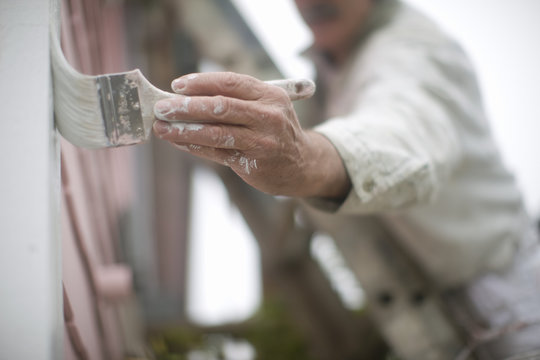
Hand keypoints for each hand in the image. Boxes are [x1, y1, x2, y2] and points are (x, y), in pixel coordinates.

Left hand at [152, 72, 349, 198]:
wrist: (303, 165)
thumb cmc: (277, 130)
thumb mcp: (268, 106)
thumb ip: (237, 99)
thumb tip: (188, 95)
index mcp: (271, 95)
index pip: (231, 82)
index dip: (201, 82)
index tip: (177, 86)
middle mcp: (268, 116)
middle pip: (221, 106)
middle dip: (186, 106)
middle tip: (162, 107)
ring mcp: (261, 141)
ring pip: (215, 133)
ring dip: (183, 129)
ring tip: (161, 127)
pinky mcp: (253, 163)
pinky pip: (216, 153)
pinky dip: (193, 146)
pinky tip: (177, 141)